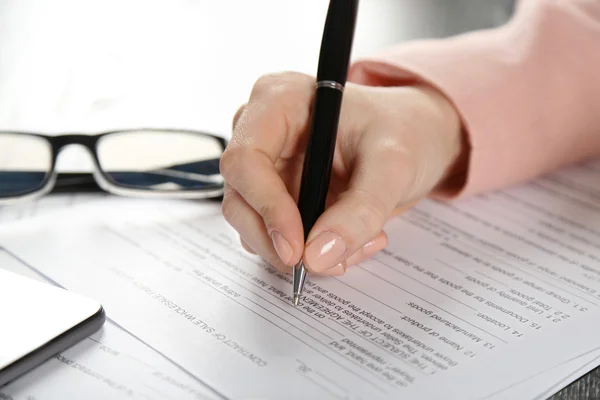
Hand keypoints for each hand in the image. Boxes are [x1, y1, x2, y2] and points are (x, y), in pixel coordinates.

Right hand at [220, 72, 465, 275]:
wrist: (416, 139)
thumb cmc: (405, 130)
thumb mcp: (394, 164)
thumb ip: (360, 209)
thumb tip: (317, 256)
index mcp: (280, 100)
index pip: (245, 160)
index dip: (266, 207)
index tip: (297, 248)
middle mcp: (264, 132)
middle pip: (240, 199)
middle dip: (280, 241)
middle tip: (325, 263)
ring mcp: (268, 167)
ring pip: (254, 226)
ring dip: (301, 252)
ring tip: (359, 243)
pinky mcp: (278, 195)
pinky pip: (276, 237)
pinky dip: (310, 253)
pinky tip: (350, 242)